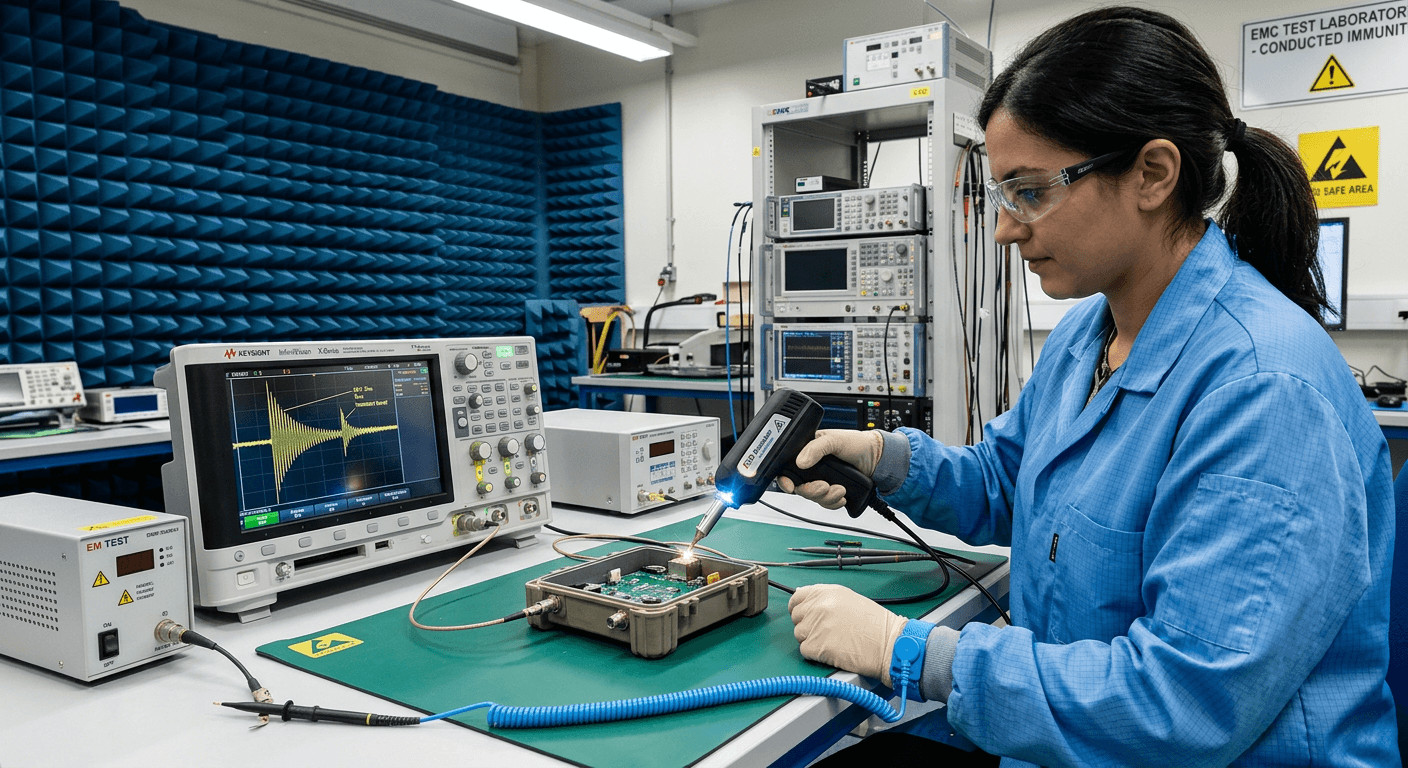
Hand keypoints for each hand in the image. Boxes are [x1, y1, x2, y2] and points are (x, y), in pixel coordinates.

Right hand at [776, 429, 883, 509]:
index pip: (787, 469)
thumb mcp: (834, 439)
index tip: (790, 487)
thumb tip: (801, 462)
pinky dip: (834, 502)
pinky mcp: (832, 492)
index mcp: (806, 453)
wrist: (876, 459)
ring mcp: (821, 481)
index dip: (785, 480)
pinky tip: (842, 495)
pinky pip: (826, 504)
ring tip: (841, 489)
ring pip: (813, 498)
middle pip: (800, 488)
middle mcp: (812, 469)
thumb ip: (815, 448)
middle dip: (812, 491)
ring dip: (826, 497)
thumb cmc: (856, 443)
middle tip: (825, 486)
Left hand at [788, 583, 906, 684]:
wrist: (888, 643)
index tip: (804, 615)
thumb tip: (805, 601)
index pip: (797, 598)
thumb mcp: (849, 600)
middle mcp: (818, 606)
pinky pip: (805, 651)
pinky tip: (833, 651)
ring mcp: (815, 626)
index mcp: (826, 592)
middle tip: (826, 632)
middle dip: (807, 626)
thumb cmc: (875, 625)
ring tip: (833, 641)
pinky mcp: (815, 646)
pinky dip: (816, 654)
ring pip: (799, 635)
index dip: (799, 608)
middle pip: (796, 618)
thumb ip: (825, 599)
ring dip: (812, 640)